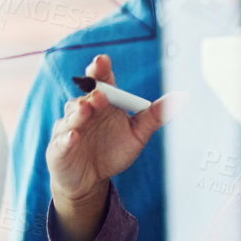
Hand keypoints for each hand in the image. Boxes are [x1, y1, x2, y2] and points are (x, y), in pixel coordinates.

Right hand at [45, 55, 175, 240]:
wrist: (91, 180)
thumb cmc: (112, 152)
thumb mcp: (137, 135)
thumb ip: (154, 116)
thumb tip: (180, 98)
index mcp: (103, 103)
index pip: (100, 81)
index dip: (99, 69)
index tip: (102, 61)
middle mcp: (83, 110)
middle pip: (84, 95)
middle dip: (91, 91)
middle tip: (100, 92)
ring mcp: (68, 128)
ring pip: (71, 115)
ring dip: (79, 112)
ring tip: (87, 109)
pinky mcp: (59, 148)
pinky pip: (62, 140)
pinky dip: (68, 138)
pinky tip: (74, 136)